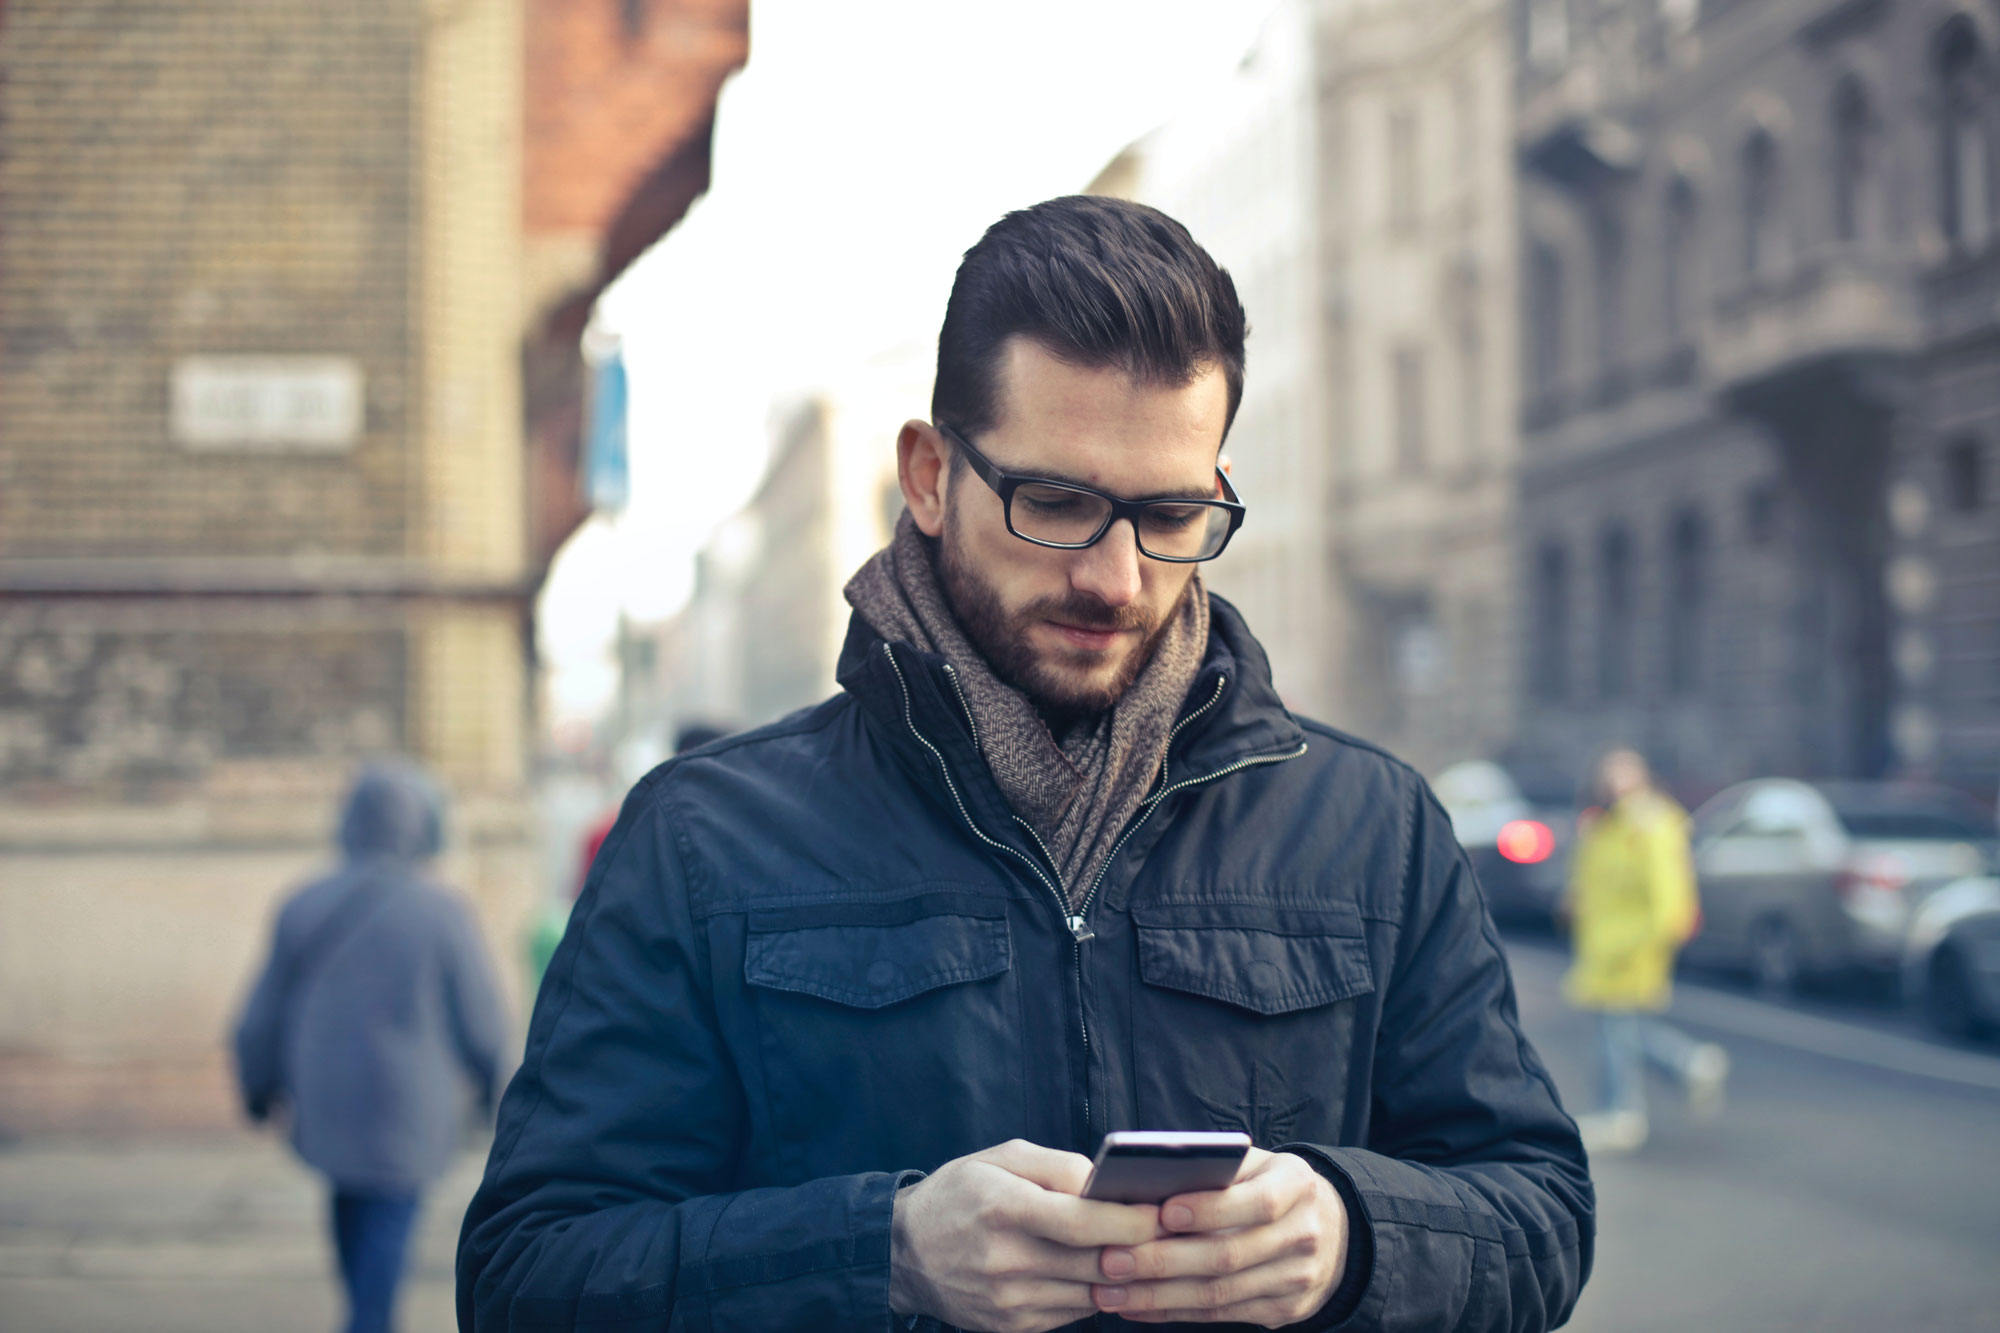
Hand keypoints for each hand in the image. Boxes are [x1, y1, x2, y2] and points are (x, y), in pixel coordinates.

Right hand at [890, 1139, 1160, 1332]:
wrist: (904, 1251)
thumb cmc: (960, 1193)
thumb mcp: (1002, 1158)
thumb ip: (1058, 1166)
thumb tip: (1108, 1185)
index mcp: (1004, 1208)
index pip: (1081, 1222)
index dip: (1128, 1221)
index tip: (1159, 1213)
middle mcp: (1005, 1260)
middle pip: (1094, 1262)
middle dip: (1137, 1249)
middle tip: (1164, 1232)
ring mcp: (1008, 1300)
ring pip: (1090, 1292)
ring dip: (1118, 1274)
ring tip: (1134, 1250)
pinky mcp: (1011, 1326)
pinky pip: (1071, 1312)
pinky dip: (1090, 1291)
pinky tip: (1093, 1270)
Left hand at [1089, 1147, 1348, 1326]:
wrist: (1328, 1228)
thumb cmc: (1267, 1184)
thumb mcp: (1252, 1163)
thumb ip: (1212, 1167)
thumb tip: (1144, 1180)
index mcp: (1297, 1184)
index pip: (1257, 1202)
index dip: (1209, 1209)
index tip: (1161, 1211)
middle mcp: (1304, 1233)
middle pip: (1229, 1255)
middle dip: (1163, 1261)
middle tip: (1110, 1259)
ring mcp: (1297, 1278)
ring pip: (1219, 1293)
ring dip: (1157, 1295)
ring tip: (1109, 1290)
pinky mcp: (1284, 1310)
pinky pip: (1221, 1313)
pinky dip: (1173, 1312)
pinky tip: (1135, 1305)